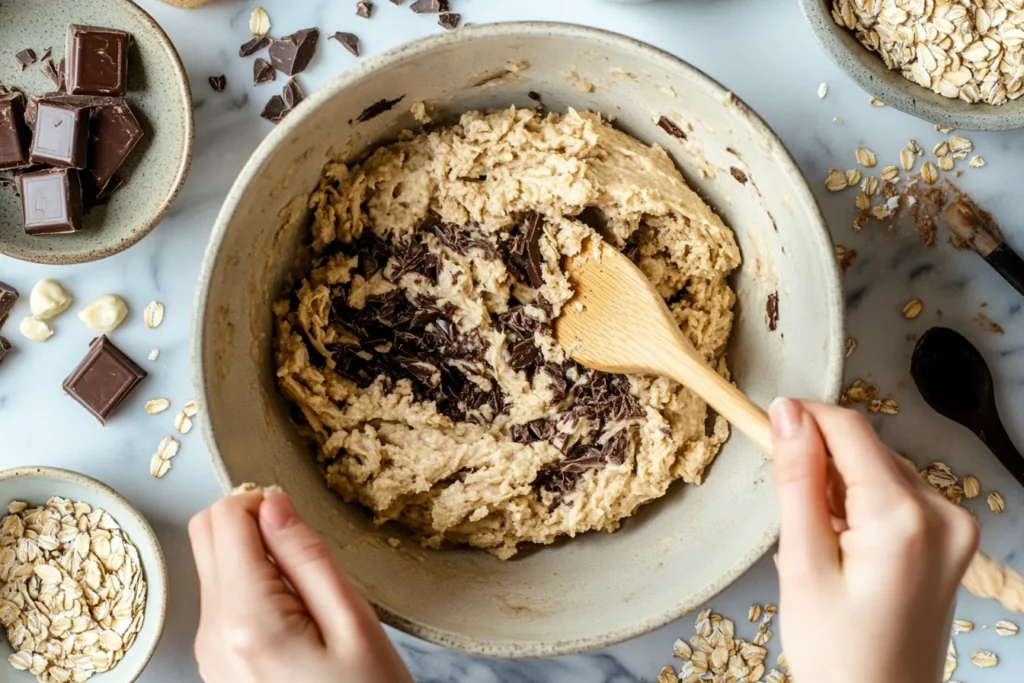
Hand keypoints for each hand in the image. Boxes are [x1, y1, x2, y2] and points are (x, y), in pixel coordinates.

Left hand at [188, 487, 412, 682]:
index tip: (299, 525)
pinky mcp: (217, 662)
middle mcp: (212, 634)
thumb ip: (307, 557)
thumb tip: (273, 503)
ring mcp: (209, 652)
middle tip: (302, 551)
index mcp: (247, 620)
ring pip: (213, 565)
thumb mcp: (354, 622)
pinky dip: (253, 586)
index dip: (262, 502)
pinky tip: (294, 613)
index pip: (224, 519)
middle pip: (205, 534)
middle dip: (250, 522)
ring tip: (307, 593)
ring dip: (255, 557)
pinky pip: (223, 599)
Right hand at [769, 399, 978, 682]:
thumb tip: (787, 414)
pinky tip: (844, 550)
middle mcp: (943, 514)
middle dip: (820, 467)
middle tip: (792, 519)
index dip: (803, 416)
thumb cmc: (838, 654)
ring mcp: (955, 528)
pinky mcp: (952, 541)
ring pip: (879, 472)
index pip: (849, 429)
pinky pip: (897, 498)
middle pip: (865, 450)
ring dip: (840, 490)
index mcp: (905, 519)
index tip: (765, 422)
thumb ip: (797, 480)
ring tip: (819, 546)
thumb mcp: (803, 563)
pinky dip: (862, 509)